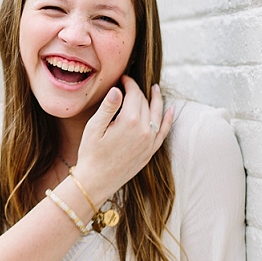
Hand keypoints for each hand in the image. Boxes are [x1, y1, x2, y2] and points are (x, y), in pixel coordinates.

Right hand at [73, 77, 174, 203]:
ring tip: (155, 89)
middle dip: (138, 91)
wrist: (96, 182)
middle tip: (129, 85)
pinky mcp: (150, 151)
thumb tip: (118, 89)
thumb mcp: (93, 128)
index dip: (129, 83)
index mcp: (129, 121)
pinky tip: (171, 109)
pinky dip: (168, 119)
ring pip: (157, 114)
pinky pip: (164, 131)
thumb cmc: (90, 154)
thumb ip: (107, 107)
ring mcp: (149, 142)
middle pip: (144, 102)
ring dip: (157, 99)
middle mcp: (143, 130)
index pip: (134, 94)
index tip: (122, 78)